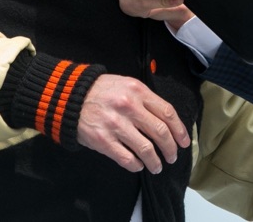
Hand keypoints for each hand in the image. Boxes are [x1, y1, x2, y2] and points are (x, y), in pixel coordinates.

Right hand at [76, 73, 190, 173]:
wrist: (69, 96)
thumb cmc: (100, 90)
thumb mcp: (126, 85)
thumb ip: (144, 99)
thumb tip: (165, 120)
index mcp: (138, 91)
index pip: (167, 113)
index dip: (179, 130)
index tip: (184, 142)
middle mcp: (129, 107)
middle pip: (160, 132)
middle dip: (170, 149)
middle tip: (172, 157)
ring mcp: (116, 125)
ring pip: (146, 149)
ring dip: (155, 161)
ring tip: (157, 167)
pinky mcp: (103, 140)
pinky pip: (126, 158)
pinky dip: (136, 165)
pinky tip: (138, 166)